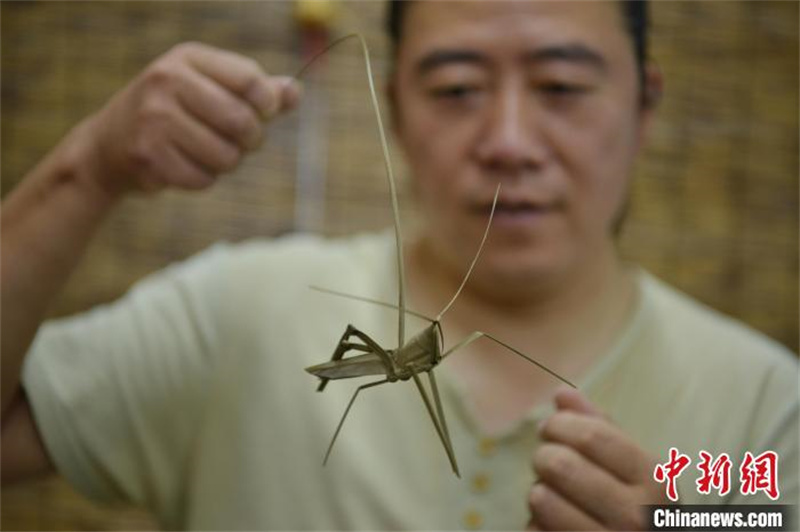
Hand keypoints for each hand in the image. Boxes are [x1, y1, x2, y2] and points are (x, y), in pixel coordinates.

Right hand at [81, 42, 300, 193]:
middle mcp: (167, 81)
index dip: (268, 105)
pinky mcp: (148, 155)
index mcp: (188, 58)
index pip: (250, 80)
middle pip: (241, 121)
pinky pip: (204, 179)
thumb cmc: (175, 113)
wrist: (109, 144)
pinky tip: (185, 165)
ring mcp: (154, 118)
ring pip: (226, 156)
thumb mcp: (210, 88)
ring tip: (208, 152)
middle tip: (240, 142)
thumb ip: (256, 90)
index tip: (263, 114)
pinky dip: (204, 179)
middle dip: (251, 140)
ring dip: (227, 163)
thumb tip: (295, 92)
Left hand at [527, 388, 666, 530]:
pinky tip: (554, 528)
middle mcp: (636, 518)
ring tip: (553, 497)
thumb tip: (562, 393)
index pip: (590, 436)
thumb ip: (601, 428)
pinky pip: (533, 531)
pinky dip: (535, 526)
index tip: (550, 428)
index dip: (559, 425)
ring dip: (537, 493)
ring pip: (540, 499)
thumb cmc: (637, 512)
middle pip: (559, 464)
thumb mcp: (635, 471)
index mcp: (655, 482)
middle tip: (548, 462)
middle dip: (543, 456)